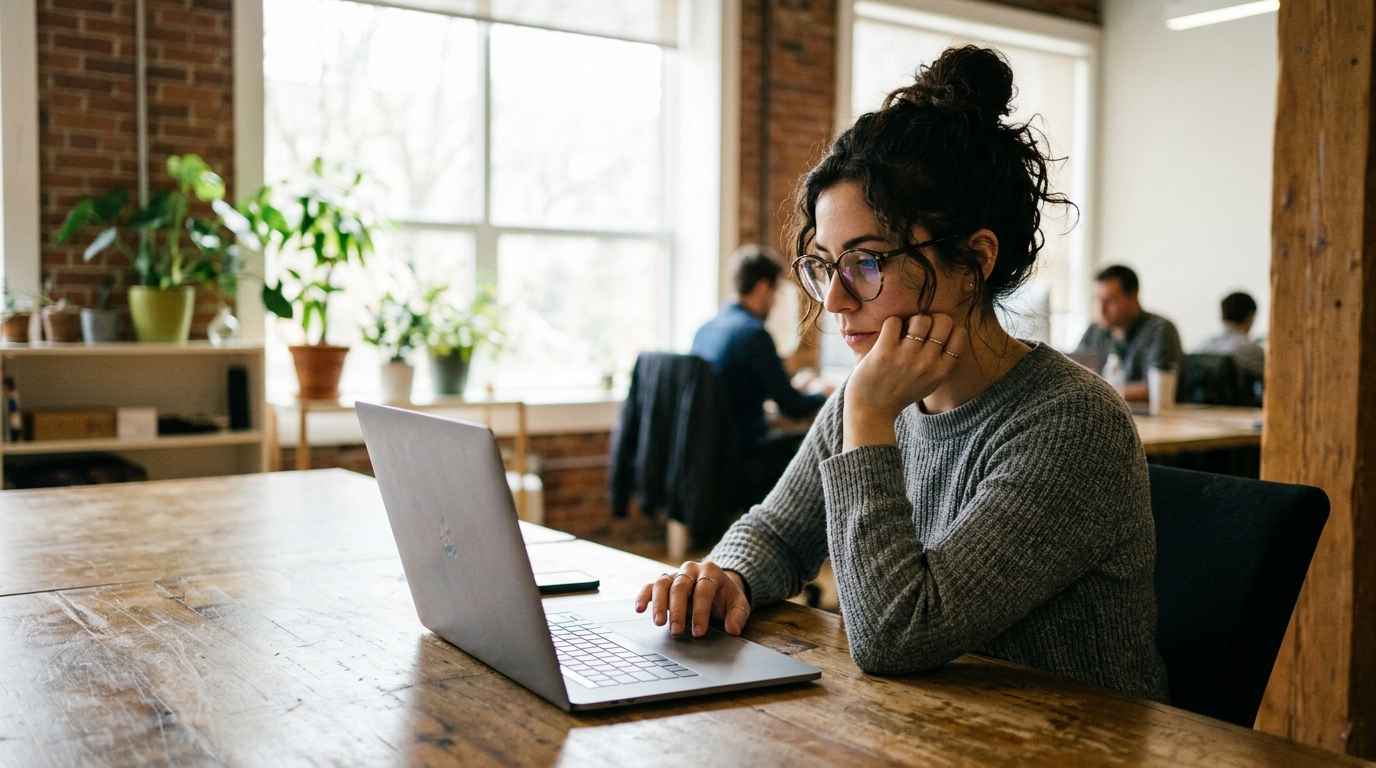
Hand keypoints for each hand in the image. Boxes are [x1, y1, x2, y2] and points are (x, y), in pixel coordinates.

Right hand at [634, 561, 750, 637]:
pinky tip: (639, 609)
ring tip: (658, 623)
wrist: (717, 585)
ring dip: (658, 604)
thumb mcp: (739, 604)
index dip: (701, 612)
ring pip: (662, 583)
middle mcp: (691, 569)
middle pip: (681, 586)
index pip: (704, 590)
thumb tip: (733, 629)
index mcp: (711, 571)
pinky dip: (643, 596)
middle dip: (677, 610)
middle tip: (676, 631)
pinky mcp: (664, 582)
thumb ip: (738, 616)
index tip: (699, 632)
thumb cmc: (726, 597)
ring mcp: (675, 574)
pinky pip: (650, 586)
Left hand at [843, 314, 967, 449]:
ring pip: (919, 319)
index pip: (959, 334)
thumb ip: (941, 361)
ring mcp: (906, 358)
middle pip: (942, 321)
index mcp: (941, 371)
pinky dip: (891, 325)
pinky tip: (888, 336)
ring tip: (902, 333)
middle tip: (918, 330)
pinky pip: (894, 321)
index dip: (947, 328)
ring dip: (910, 321)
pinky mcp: (884, 352)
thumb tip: (949, 328)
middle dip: (930, 320)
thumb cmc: (900, 392)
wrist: (872, 410)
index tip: (934, 334)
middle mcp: (927, 364)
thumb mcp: (929, 383)